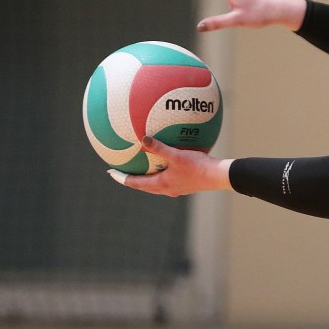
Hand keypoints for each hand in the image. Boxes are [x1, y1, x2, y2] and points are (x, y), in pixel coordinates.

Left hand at [110, 135, 233, 196]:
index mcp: (161, 185)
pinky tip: (167, 162)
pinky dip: (161, 171)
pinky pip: (168, 178)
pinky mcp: (186, 184)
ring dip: (146, 176)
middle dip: (132, 178)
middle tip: (122, 170)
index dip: (122, 178)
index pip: (135, 183)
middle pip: (144, 186)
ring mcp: (177, 188)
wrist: (218, 176)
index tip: (111, 172)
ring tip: (142, 167)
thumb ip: (159, 147)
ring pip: (156, 184)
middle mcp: (167, 189)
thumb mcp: (176, 155)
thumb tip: (142, 138)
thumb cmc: (197, 167)